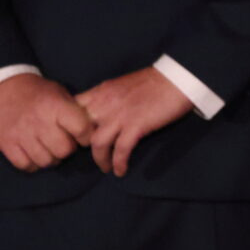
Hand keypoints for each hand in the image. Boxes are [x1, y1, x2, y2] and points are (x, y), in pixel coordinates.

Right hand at [0, 73, 92, 172]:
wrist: (6, 90)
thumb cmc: (40, 93)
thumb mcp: (61, 94)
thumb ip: (75, 111)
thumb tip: (93, 129)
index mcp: (56, 107)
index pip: (81, 129)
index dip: (87, 137)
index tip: (84, 137)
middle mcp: (40, 122)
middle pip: (64, 150)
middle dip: (68, 149)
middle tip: (64, 142)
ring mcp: (22, 135)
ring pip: (46, 161)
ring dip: (52, 158)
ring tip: (50, 149)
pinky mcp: (7, 144)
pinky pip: (25, 165)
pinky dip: (33, 164)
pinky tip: (35, 154)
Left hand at [74, 68, 190, 176]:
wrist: (178, 79)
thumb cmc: (155, 81)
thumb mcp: (121, 85)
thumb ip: (107, 98)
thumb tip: (101, 114)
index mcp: (101, 92)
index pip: (72, 110)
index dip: (71, 126)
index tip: (78, 137)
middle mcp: (105, 104)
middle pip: (81, 131)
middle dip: (83, 146)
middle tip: (92, 154)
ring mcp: (120, 116)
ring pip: (98, 144)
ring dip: (100, 159)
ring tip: (106, 167)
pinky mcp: (136, 126)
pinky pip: (121, 150)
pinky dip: (118, 163)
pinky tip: (121, 170)